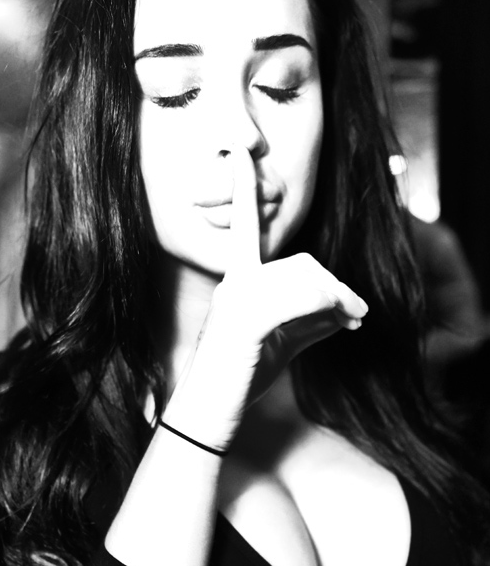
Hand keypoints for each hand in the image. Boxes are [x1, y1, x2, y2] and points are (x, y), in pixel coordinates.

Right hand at [164, 145, 366, 449]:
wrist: (209, 413)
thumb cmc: (243, 377)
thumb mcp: (284, 343)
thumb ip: (313, 321)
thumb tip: (348, 308)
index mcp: (238, 281)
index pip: (244, 227)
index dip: (242, 188)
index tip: (237, 151)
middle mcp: (234, 282)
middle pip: (301, 263)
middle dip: (336, 285)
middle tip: (357, 311)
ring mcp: (236, 299)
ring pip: (305, 279)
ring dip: (340, 298)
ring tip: (354, 320)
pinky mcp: (244, 320)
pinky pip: (298, 299)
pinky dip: (330, 307)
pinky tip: (345, 322)